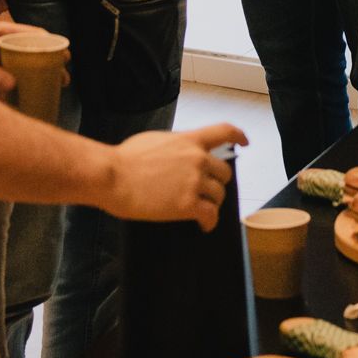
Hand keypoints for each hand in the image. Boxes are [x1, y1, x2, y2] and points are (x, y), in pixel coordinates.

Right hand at [107, 122, 246, 231]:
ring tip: (203, 211)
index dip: (238, 135)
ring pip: (218, 195)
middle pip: (224, 173)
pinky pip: (210, 215)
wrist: (112, 176)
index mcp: (189, 140)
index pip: (223, 131)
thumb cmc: (124, 159)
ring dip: (213, 204)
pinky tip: (203, 226)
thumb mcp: (154, 141)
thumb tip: (178, 155)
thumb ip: (175, 146)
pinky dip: (209, 222)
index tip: (245, 142)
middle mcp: (197, 159)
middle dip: (217, 183)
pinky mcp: (187, 204)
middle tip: (207, 193)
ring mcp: (194, 181)